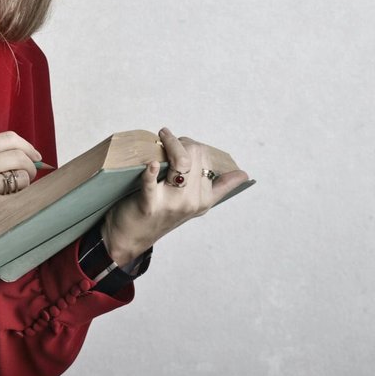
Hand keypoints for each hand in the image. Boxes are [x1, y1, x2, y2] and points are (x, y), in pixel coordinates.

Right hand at [0, 131, 40, 267]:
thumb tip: (34, 156)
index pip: (7, 138)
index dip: (27, 146)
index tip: (35, 156)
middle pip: (18, 156)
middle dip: (31, 166)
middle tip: (29, 176)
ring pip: (21, 177)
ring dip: (25, 185)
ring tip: (13, 191)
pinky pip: (18, 197)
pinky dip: (20, 199)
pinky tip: (10, 203)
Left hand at [100, 127, 249, 265]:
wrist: (131, 237)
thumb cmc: (160, 213)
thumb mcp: (193, 203)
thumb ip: (218, 188)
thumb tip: (244, 175)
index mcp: (205, 199)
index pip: (212, 161)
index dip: (200, 148)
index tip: (188, 145)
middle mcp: (192, 201)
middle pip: (196, 155)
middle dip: (182, 142)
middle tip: (168, 140)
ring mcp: (172, 204)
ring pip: (181, 163)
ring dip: (171, 145)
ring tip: (162, 138)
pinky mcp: (149, 205)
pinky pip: (151, 184)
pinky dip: (151, 172)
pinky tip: (151, 164)